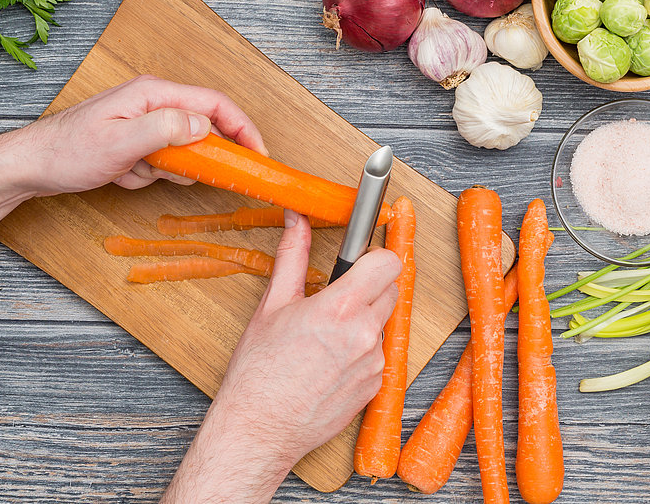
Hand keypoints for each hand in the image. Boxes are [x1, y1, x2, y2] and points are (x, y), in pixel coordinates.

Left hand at [19, 74, 264, 195]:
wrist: (29, 166)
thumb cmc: (67, 152)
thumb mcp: (121, 143)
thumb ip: (167, 129)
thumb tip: (206, 126)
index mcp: (154, 93)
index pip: (215, 104)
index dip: (244, 128)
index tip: (258, 155)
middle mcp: (153, 102)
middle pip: (202, 127)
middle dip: (197, 156)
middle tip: (188, 175)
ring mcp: (145, 120)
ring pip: (182, 148)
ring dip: (165, 169)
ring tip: (133, 171)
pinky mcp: (137, 139)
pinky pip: (161, 160)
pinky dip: (146, 174)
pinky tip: (121, 174)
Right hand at [162, 214, 400, 501]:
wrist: (259, 429)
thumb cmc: (259, 371)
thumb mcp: (272, 304)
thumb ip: (292, 255)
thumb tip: (296, 220)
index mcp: (341, 308)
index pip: (388, 262)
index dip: (374, 257)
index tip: (359, 260)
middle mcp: (365, 333)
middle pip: (390, 289)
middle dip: (369, 287)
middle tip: (337, 298)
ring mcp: (374, 362)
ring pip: (383, 322)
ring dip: (364, 320)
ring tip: (327, 335)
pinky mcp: (375, 385)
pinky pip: (379, 354)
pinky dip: (362, 351)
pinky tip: (330, 361)